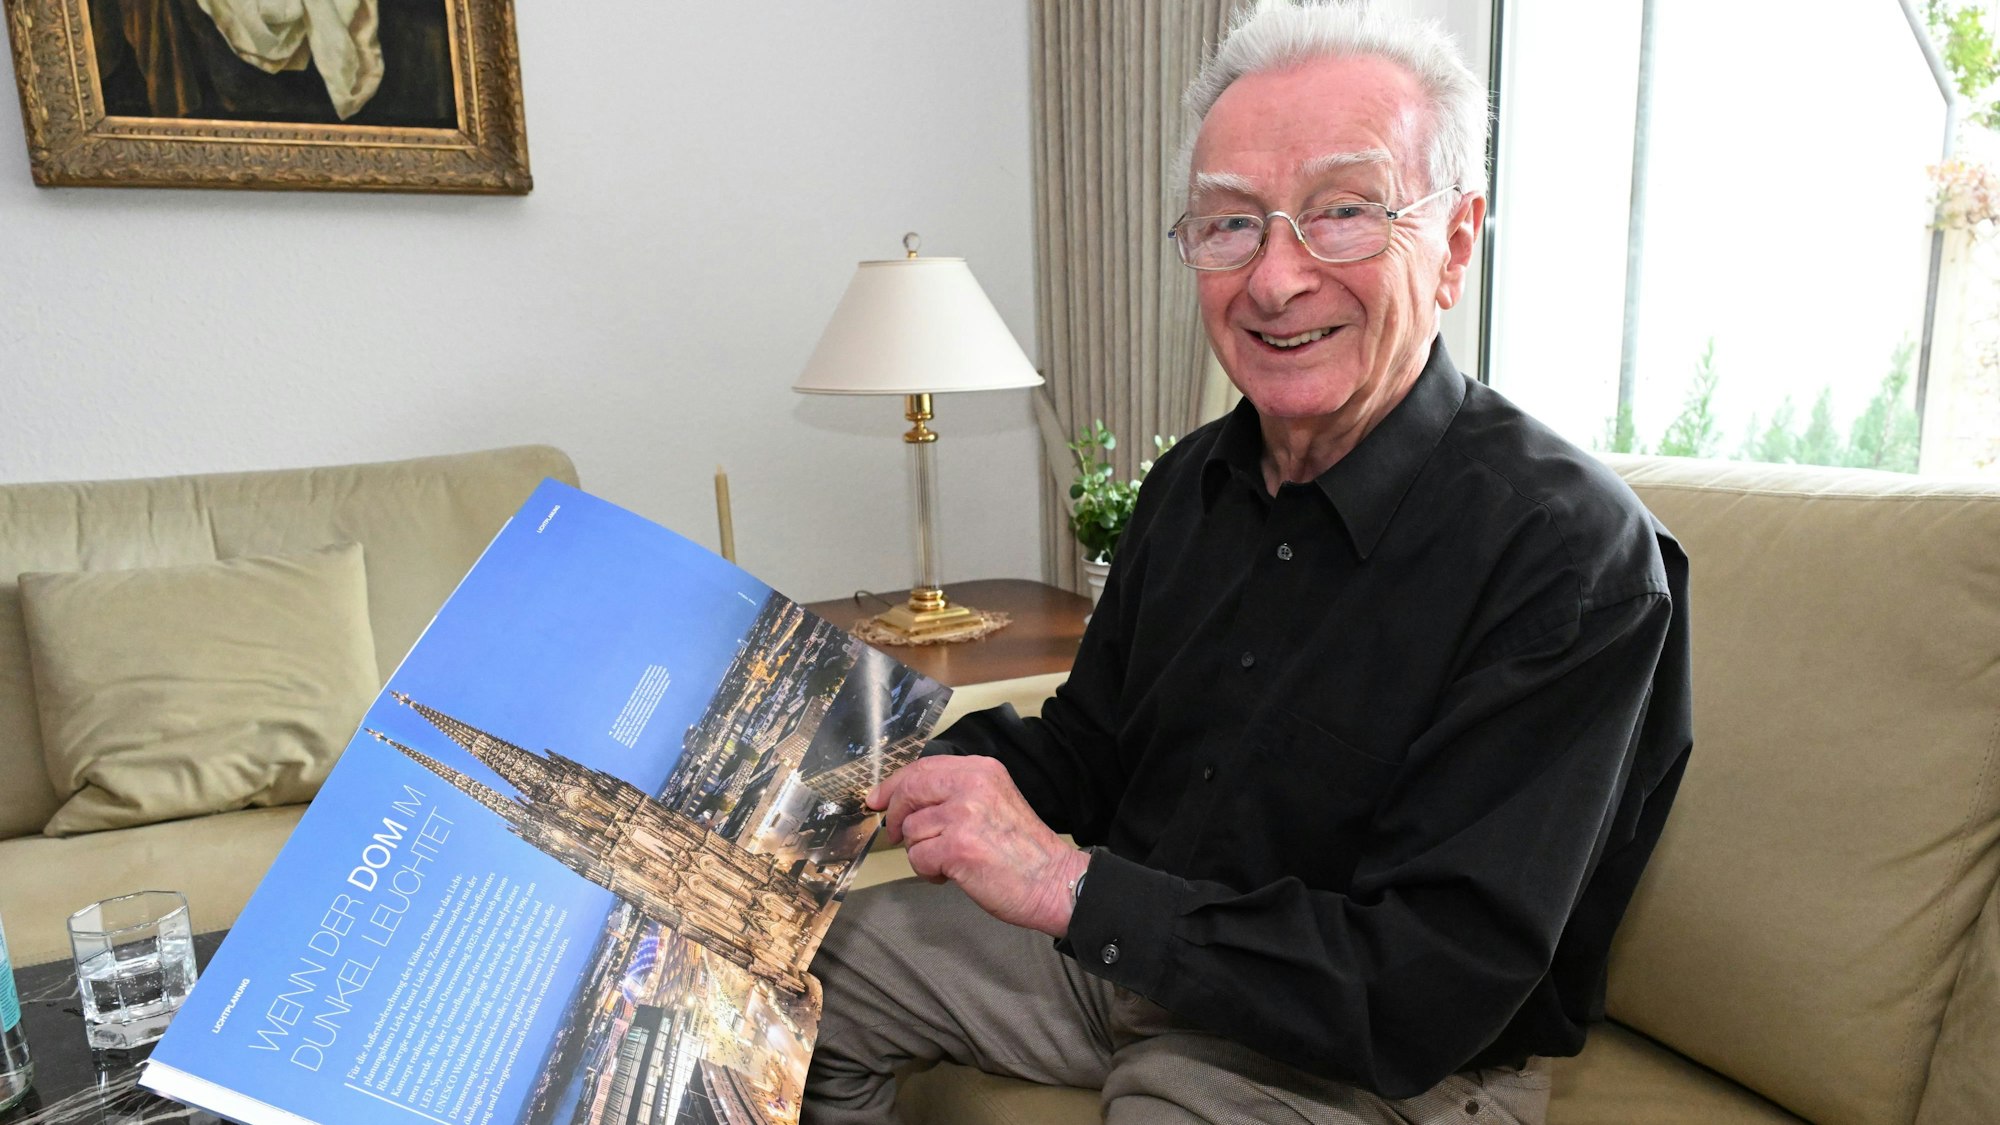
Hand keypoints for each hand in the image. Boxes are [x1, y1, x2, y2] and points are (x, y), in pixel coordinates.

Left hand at [869, 755, 1091, 937]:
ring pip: (910, 830)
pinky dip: (928, 871)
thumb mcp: (993, 801)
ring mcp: (963, 815)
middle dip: (895, 815)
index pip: (923, 767)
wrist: (1052, 881)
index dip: (894, 784)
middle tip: (895, 835)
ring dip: (920, 851)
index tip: (877, 799)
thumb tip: (902, 800)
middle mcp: (971, 785)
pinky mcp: (957, 847)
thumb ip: (955, 793)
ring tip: (948, 861)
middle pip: (909, 791)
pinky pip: (917, 857)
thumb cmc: (1022, 850)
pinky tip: (952, 874)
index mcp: (980, 770)